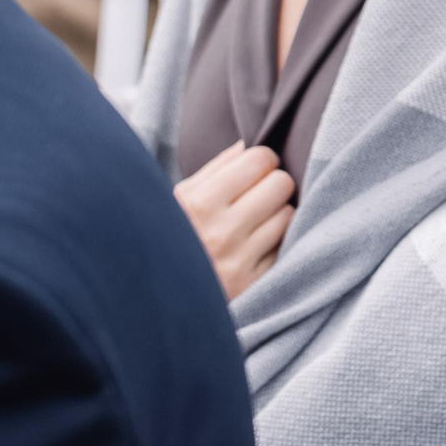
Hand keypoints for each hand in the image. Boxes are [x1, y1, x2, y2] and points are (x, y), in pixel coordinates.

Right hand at [174, 141, 295, 299]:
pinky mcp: (254, 283)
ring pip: (289, 214)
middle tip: (259, 194)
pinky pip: (286, 245)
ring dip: (277, 213)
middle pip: (281, 184)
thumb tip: (247, 145)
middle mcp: (220, 232)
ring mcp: (240, 261)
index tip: (254, 170)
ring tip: (255, 222)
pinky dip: (277, 241)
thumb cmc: (170, 238)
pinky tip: (257, 244)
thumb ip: (214, 170)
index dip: (261, 161)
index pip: (259, 160)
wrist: (156, 299)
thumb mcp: (177, 200)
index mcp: (197, 204)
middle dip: (273, 184)